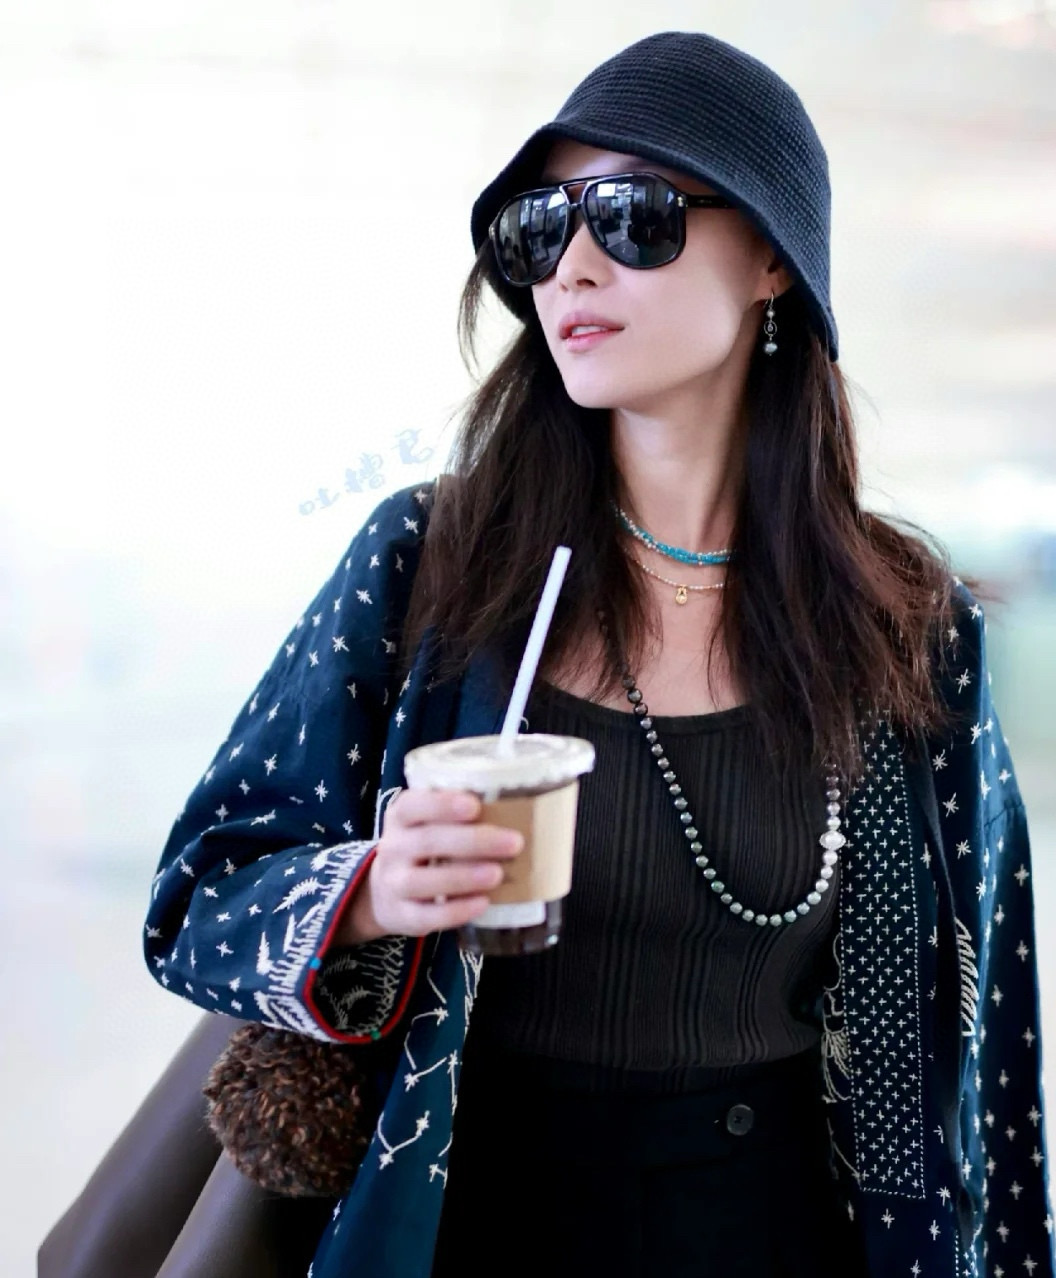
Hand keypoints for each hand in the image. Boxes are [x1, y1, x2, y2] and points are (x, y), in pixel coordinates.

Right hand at [338, 790, 523, 942]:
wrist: (384, 892)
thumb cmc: (422, 848)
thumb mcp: (427, 824)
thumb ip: (457, 815)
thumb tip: (517, 807)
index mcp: (400, 817)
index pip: (413, 805)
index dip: (442, 804)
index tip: (475, 805)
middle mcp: (393, 848)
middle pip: (428, 841)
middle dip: (473, 841)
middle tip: (514, 842)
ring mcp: (394, 884)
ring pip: (424, 881)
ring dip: (464, 877)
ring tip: (498, 874)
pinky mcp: (402, 916)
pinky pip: (427, 916)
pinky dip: (456, 911)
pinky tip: (483, 903)